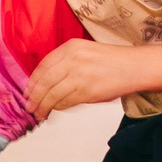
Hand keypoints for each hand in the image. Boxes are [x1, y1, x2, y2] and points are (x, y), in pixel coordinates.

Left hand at [25, 38, 140, 120]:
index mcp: (71, 47)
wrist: (134, 67)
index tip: (28, 91)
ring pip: (53, 95)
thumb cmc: (111, 61)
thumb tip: (44, 82)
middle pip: (44, 82)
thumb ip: (65, 62)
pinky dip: (58, 108)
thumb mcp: (85, 51)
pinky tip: (55, 110)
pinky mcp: (87, 91)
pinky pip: (65, 102)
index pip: (43, 66)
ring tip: (39, 113)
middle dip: (34, 97)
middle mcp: (73, 59)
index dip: (33, 81)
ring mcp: (80, 76)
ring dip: (43, 106)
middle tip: (29, 106)